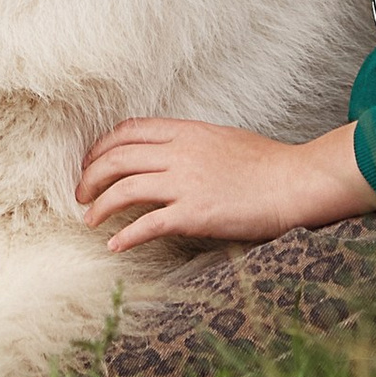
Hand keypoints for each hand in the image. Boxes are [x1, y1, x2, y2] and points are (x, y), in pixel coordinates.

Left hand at [75, 117, 375, 252]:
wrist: (294, 182)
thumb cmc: (267, 164)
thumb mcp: (223, 139)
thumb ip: (192, 142)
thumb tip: (170, 153)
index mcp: (186, 130)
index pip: (127, 130)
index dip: (101, 147)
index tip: (91, 163)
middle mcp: (179, 152)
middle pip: (116, 158)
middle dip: (90, 177)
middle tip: (81, 195)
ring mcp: (185, 182)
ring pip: (123, 189)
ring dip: (99, 206)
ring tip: (90, 220)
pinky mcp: (194, 213)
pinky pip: (147, 224)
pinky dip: (125, 236)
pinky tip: (114, 246)